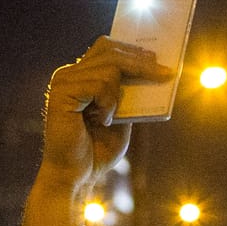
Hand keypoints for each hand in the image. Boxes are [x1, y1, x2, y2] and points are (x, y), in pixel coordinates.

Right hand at [38, 37, 170, 187]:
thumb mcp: (122, 118)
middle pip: (109, 49)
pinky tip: (102, 121)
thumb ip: (129, 95)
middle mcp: (69, 74)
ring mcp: (64, 81)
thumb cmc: (96, 152)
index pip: (107, 48)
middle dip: (141, 61)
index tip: (157, 57)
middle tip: (164, 73)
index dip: (132, 49)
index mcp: (81, 77)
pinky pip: (99, 84)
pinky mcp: (62, 92)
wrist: (75, 177)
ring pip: (109, 65)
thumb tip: (153, 71)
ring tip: (111, 117)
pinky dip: (108, 103)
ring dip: (120, 92)